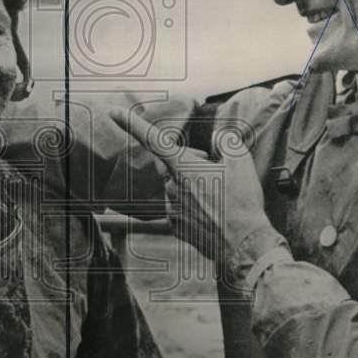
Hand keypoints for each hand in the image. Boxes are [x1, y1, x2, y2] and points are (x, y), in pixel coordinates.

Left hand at [109, 108, 271, 265]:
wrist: (244, 245)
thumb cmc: (242, 202)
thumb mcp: (241, 160)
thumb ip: (225, 140)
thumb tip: (217, 139)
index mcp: (183, 167)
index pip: (153, 139)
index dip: (132, 123)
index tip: (113, 112)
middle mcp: (171, 187)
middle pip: (172, 164)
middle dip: (190, 162)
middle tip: (216, 171)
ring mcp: (171, 209)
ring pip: (175, 187)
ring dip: (191, 185)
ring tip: (218, 198)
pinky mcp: (175, 227)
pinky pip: (173, 210)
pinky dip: (178, 208)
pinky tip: (176, 216)